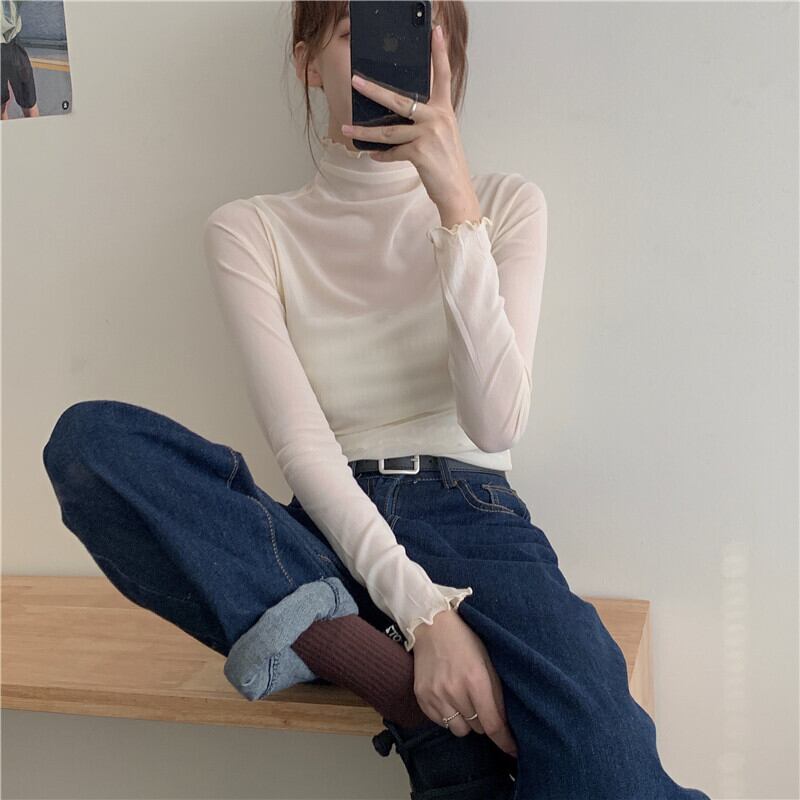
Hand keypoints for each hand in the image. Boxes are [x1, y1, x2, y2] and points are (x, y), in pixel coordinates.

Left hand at [342, 23, 480, 221]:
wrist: (456, 192)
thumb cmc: (446, 165)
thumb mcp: (442, 136)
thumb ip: (426, 121)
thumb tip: (399, 115)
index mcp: (444, 110)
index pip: (442, 75)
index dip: (438, 52)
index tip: (434, 31)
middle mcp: (438, 118)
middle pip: (400, 99)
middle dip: (374, 89)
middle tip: (356, 80)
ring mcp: (428, 134)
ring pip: (388, 130)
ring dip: (365, 131)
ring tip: (346, 127)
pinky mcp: (420, 152)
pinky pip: (393, 151)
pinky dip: (382, 155)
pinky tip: (374, 156)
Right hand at [411, 608, 518, 758]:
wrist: (432, 625)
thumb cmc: (465, 640)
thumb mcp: (488, 662)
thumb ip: (496, 693)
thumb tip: (505, 724)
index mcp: (476, 681)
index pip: (493, 724)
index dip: (505, 741)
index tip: (512, 750)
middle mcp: (454, 691)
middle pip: (477, 728)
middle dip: (483, 721)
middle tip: (480, 702)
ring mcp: (435, 695)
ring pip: (458, 729)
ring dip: (465, 720)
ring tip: (463, 700)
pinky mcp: (422, 697)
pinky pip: (440, 722)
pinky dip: (447, 715)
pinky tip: (448, 697)